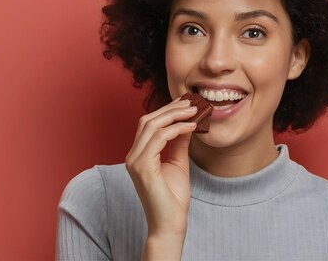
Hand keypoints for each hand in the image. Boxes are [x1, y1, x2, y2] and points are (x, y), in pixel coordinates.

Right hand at [125, 97, 196, 240]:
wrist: (170, 224)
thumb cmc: (173, 198)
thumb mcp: (179, 163)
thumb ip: (179, 143)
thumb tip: (186, 123)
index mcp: (138, 155)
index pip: (149, 124)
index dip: (167, 110)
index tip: (186, 103)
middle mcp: (132, 156)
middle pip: (148, 120)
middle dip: (171, 109)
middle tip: (192, 103)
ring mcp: (135, 161)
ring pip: (152, 125)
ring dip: (175, 115)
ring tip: (194, 112)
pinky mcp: (142, 167)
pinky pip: (159, 138)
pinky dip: (176, 129)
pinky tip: (191, 127)